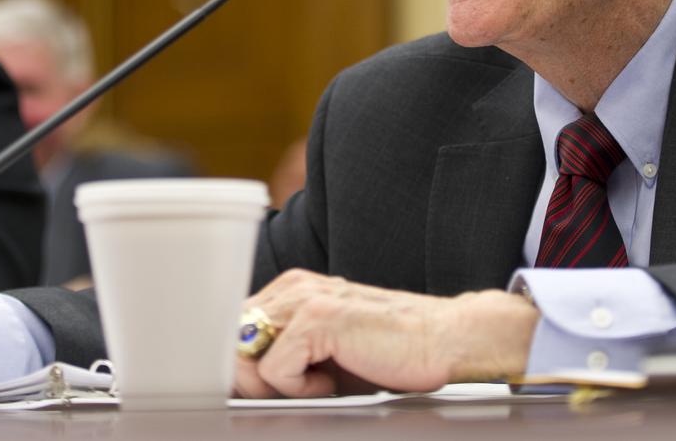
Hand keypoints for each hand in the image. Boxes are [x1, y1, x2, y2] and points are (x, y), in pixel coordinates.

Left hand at [232, 269, 538, 398]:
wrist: (443, 340)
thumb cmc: (389, 353)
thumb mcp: (325, 353)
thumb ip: (283, 355)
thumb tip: (237, 378)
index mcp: (294, 289)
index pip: (235, 330)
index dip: (245, 366)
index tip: (276, 385)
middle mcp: (295, 287)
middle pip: (232, 342)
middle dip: (255, 378)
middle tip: (305, 385)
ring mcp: (305, 298)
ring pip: (246, 356)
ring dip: (279, 383)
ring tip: (323, 379)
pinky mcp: (318, 317)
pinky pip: (275, 371)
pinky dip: (301, 388)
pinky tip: (335, 378)